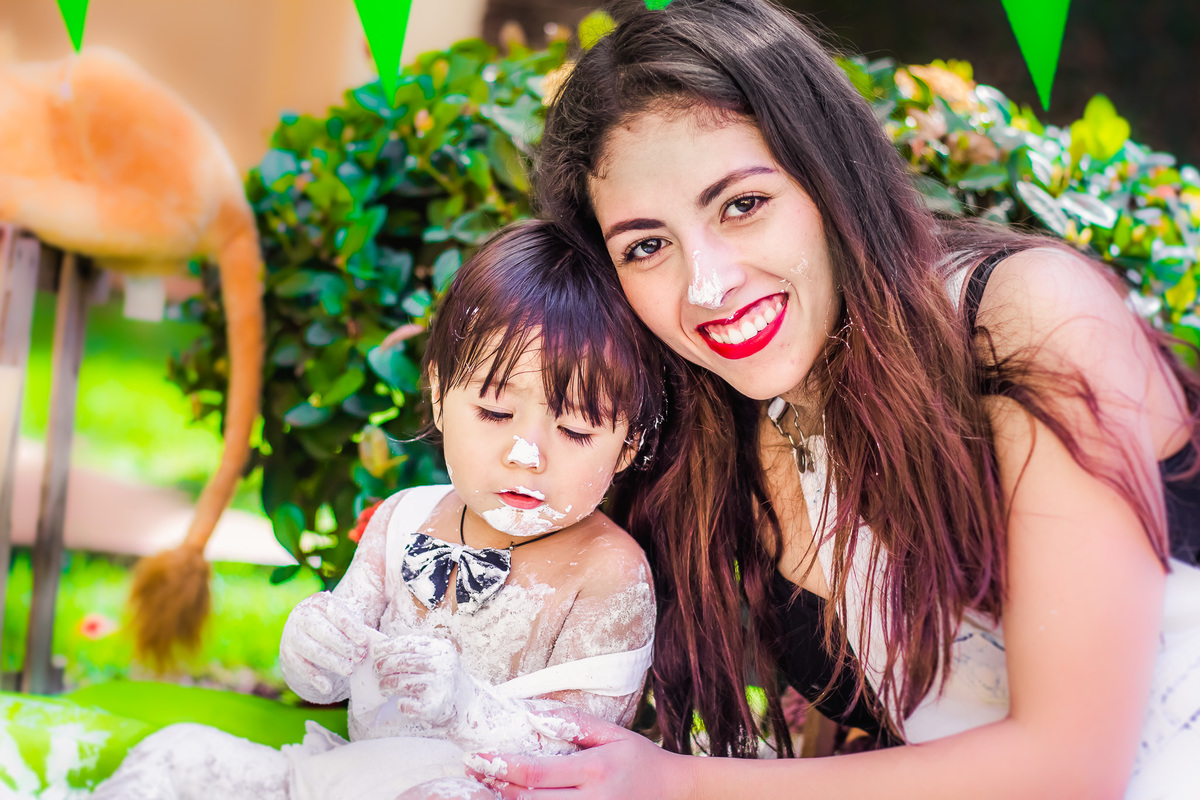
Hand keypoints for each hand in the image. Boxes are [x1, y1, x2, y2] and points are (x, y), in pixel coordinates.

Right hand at [279, 592, 369, 695]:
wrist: (304, 634)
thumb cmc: (333, 624)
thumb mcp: (344, 617)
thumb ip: (355, 625)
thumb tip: (366, 641)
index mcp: (318, 602)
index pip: (335, 612)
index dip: (350, 627)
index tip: (364, 641)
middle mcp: (301, 615)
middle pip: (322, 631)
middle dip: (343, 646)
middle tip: (359, 657)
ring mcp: (291, 634)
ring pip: (312, 650)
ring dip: (332, 662)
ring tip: (349, 670)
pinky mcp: (287, 654)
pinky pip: (301, 667)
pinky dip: (315, 678)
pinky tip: (328, 688)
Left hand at [373, 634, 471, 727]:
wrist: (466, 703)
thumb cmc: (442, 677)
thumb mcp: (437, 656)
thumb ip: (416, 650)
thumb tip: (381, 648)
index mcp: (441, 649)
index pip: (409, 643)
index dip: (388, 647)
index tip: (375, 652)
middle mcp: (442, 666)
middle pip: (402, 662)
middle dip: (383, 666)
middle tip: (376, 671)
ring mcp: (439, 686)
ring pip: (401, 683)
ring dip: (386, 685)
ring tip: (384, 687)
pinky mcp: (434, 708)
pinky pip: (408, 705)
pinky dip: (400, 704)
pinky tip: (400, 703)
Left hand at [462, 708, 692, 799]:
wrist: (674, 794)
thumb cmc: (639, 760)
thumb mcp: (613, 733)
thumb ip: (575, 723)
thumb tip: (532, 713)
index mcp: (595, 770)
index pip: (537, 774)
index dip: (502, 766)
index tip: (477, 757)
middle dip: (495, 788)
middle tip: (470, 774)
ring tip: (483, 788)